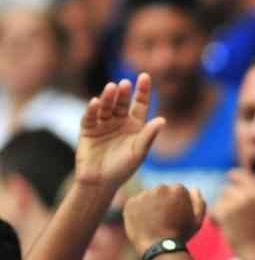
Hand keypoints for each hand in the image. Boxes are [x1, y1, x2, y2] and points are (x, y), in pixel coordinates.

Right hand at [76, 74, 164, 188]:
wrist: (101, 182)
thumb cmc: (124, 168)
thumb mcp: (139, 152)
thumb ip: (149, 136)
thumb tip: (163, 120)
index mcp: (135, 125)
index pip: (140, 104)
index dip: (142, 90)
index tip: (144, 76)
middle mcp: (119, 121)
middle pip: (121, 102)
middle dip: (123, 93)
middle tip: (125, 84)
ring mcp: (103, 124)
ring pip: (106, 107)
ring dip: (108, 97)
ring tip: (111, 88)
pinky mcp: (87, 130)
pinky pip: (90, 117)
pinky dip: (92, 110)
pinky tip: (96, 102)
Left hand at [123, 184, 205, 253]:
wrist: (158, 248)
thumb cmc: (181, 235)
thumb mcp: (197, 220)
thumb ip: (199, 202)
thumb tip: (194, 189)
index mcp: (178, 190)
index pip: (176, 190)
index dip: (177, 203)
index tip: (175, 216)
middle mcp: (160, 188)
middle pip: (161, 191)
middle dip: (162, 201)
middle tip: (163, 219)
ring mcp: (144, 195)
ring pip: (147, 196)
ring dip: (150, 205)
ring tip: (153, 222)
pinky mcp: (130, 203)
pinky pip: (135, 203)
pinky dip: (138, 211)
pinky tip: (143, 223)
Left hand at [211, 169, 254, 256]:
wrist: (252, 249)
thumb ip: (249, 194)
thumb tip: (235, 175)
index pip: (243, 175)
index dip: (235, 175)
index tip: (230, 176)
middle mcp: (248, 196)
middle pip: (227, 190)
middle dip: (225, 202)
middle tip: (232, 216)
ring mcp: (236, 204)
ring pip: (219, 201)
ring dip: (221, 211)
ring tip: (231, 224)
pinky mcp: (224, 212)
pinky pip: (214, 211)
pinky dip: (215, 220)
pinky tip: (225, 228)